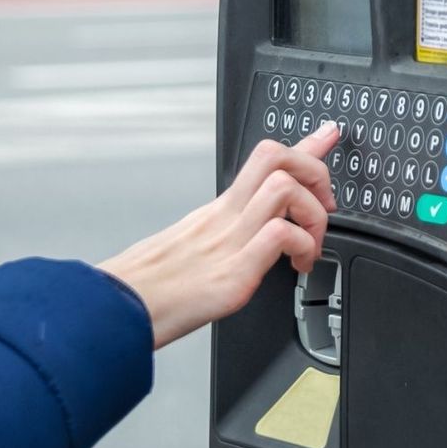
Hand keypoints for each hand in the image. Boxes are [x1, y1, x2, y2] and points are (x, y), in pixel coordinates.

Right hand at [98, 120, 339, 349]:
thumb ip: (219, 240)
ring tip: (310, 245)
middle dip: (315, 172)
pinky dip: (302, 246)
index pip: (263, 163)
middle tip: (324, 204)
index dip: (303, 145)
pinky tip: (298, 267)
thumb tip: (247, 243)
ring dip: (312, 213)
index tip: (327, 134)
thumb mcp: (187, 251)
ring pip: (283, 187)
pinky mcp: (233, 273)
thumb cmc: (147, 289)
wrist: (118, 313)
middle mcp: (223, 218)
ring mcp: (228, 242)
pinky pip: (279, 235)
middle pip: (276, 157)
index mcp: (216, 212)